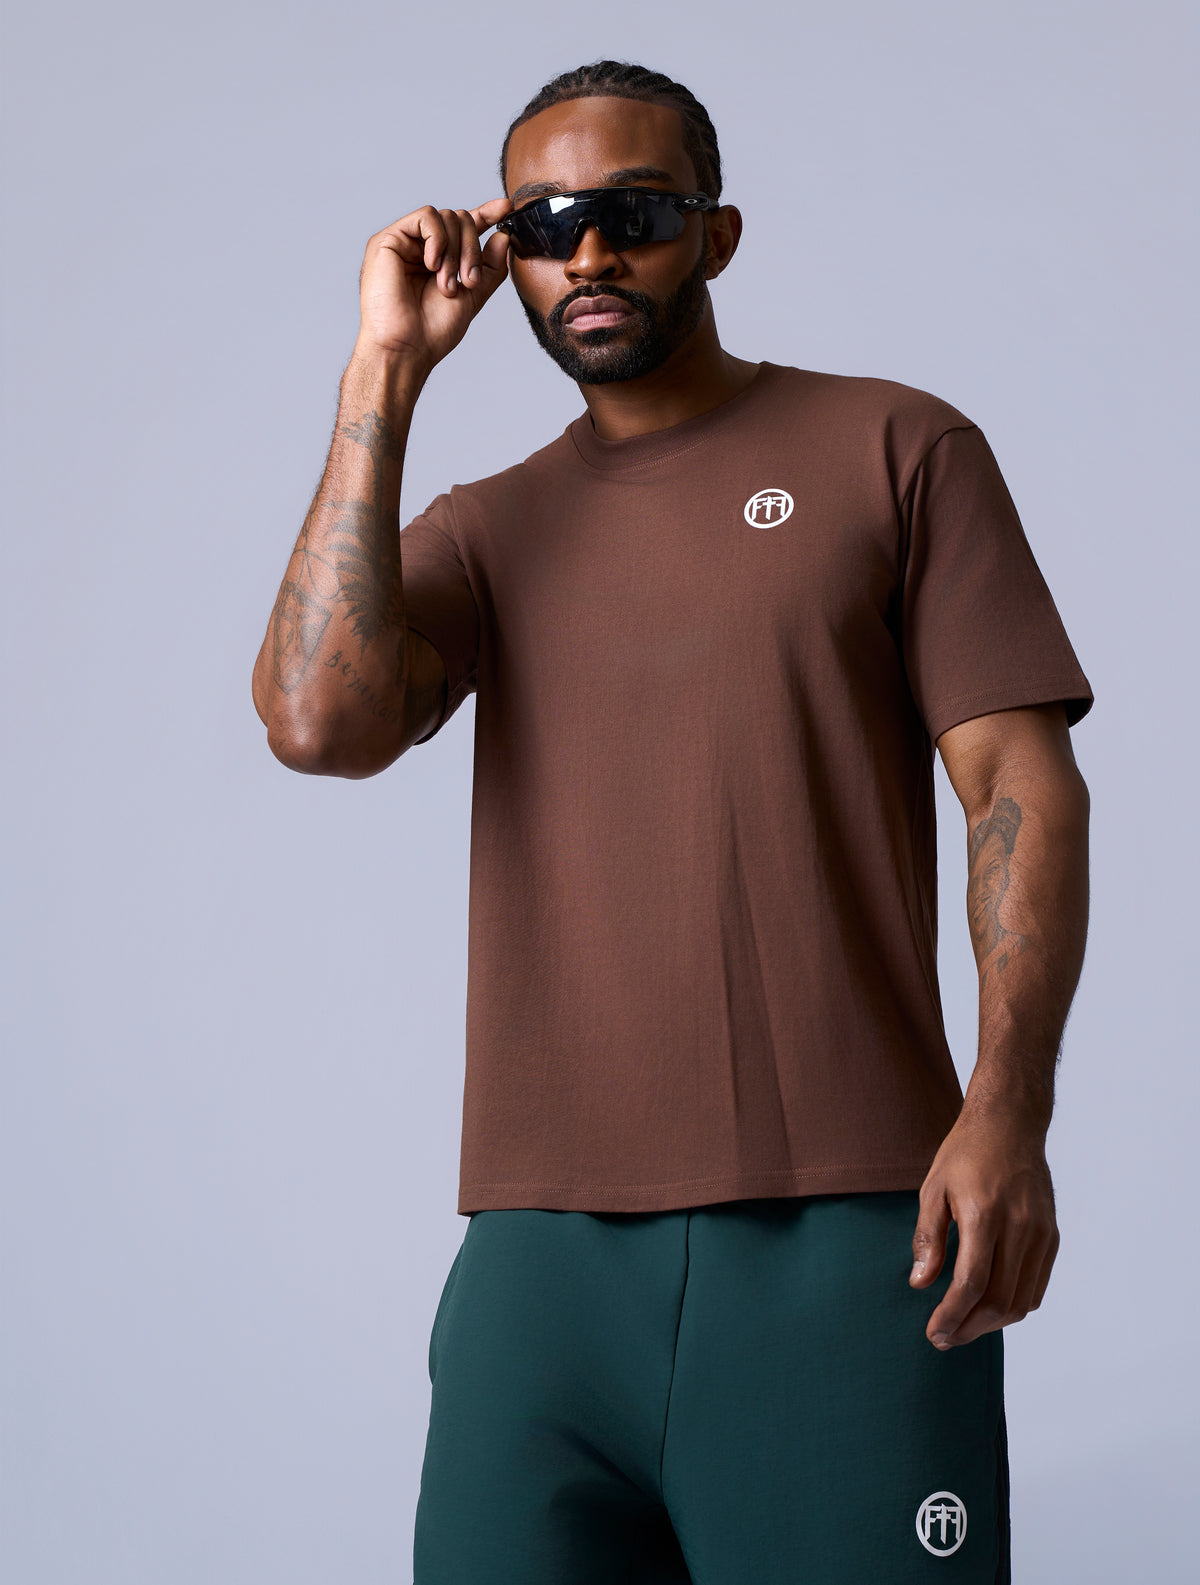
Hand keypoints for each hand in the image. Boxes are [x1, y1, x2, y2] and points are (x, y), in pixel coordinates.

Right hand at [355, 195, 513, 370]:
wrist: (406, 348)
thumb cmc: (433, 331)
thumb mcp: (473, 296)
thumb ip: (490, 267)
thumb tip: (503, 235)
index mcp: (440, 260)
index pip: (464, 228)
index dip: (486, 214)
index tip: (506, 208)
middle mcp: (421, 248)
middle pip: (459, 219)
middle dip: (472, 249)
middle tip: (469, 282)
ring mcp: (404, 243)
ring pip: (446, 217)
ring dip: (456, 251)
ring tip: (447, 284)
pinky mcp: (388, 239)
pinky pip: (426, 217)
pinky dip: (438, 239)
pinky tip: (433, 265)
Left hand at [908, 1105, 1059, 1348]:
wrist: (1010, 1124)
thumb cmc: (966, 1153)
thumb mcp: (933, 1187)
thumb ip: (928, 1237)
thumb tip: (920, 1284)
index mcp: (985, 1214)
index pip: (972, 1283)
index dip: (952, 1315)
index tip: (934, 1333)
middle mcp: (1019, 1227)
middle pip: (999, 1300)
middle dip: (969, 1327)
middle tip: (943, 1338)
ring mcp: (1040, 1233)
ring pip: (1022, 1301)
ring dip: (991, 1324)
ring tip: (963, 1327)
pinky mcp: (1051, 1236)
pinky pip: (1036, 1286)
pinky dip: (1014, 1306)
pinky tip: (989, 1308)